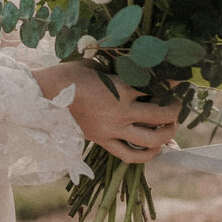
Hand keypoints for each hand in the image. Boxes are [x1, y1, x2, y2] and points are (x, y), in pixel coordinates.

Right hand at [34, 60, 180, 163]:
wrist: (42, 96)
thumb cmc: (68, 75)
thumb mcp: (96, 66)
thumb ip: (117, 71)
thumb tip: (134, 70)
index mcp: (119, 90)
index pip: (155, 88)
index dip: (172, 84)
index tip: (179, 81)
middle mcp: (119, 113)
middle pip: (159, 116)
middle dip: (174, 110)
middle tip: (177, 104)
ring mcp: (111, 130)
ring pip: (150, 140)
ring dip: (167, 134)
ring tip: (171, 127)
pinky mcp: (102, 141)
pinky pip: (128, 155)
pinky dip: (146, 155)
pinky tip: (155, 149)